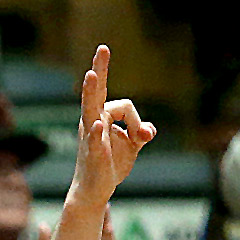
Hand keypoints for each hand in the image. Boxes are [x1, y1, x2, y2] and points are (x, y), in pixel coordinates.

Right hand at [70, 46, 155, 200]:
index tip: (144, 137)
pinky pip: (95, 139)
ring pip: (91, 109)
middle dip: (100, 69)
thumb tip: (149, 131)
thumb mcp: (131, 146)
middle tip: (103, 48)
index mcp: (101, 117)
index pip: (123, 106)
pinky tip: (99, 125)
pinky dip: (98, 133)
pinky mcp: (93, 153)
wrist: (93, 191)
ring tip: (91, 75)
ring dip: (91, 91)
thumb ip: (142, 132)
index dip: (136, 120)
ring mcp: (90, 136)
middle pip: (96, 92)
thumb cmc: (109, 164)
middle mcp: (91, 121)